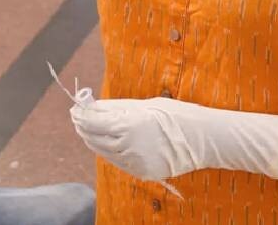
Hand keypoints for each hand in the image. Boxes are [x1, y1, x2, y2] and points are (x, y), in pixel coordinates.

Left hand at [69, 96, 277, 181]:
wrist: (203, 139)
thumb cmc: (175, 115)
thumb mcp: (143, 105)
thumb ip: (115, 109)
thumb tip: (92, 106)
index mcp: (127, 126)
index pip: (91, 122)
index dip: (80, 114)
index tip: (74, 108)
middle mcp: (127, 146)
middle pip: (93, 137)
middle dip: (83, 126)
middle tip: (78, 116)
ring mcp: (134, 162)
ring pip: (102, 151)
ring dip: (93, 139)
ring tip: (89, 128)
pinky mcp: (141, 173)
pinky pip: (117, 161)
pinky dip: (108, 150)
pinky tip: (107, 141)